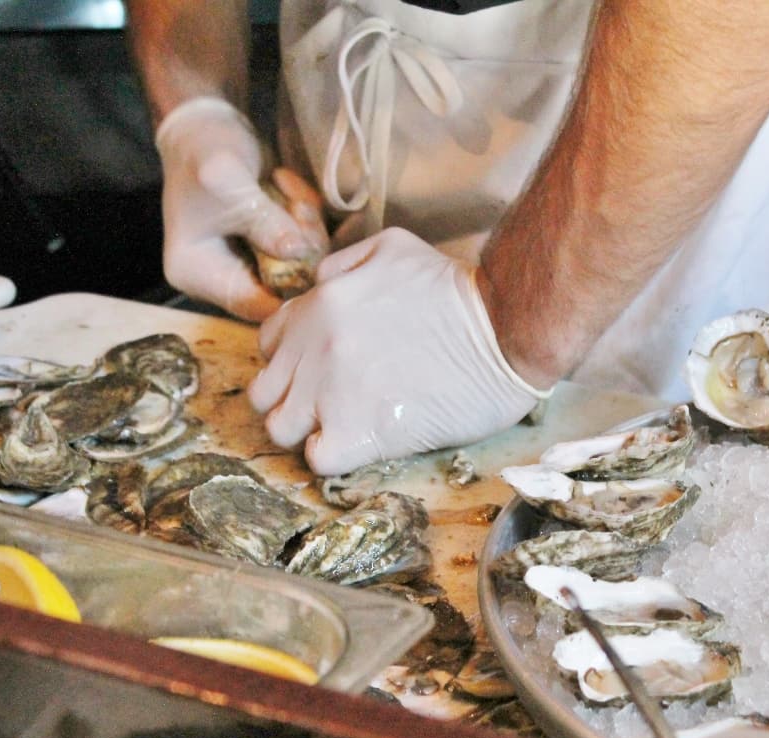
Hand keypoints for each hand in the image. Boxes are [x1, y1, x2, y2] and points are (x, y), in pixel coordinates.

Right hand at [154, 98, 327, 320]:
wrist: (208, 123)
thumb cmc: (204, 152)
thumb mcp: (228, 182)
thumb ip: (263, 221)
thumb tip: (298, 253)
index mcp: (197, 274)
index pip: (253, 305)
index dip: (288, 290)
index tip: (311, 257)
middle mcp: (224, 276)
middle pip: (283, 288)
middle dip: (300, 249)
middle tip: (296, 208)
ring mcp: (250, 261)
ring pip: (301, 265)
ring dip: (306, 226)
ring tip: (287, 189)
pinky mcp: (271, 244)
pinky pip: (305, 244)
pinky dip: (305, 215)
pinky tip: (286, 184)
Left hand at [248, 228, 549, 475]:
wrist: (504, 330)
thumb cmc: (457, 288)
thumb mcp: (393, 246)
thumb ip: (343, 263)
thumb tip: (318, 284)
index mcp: (317, 307)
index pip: (269, 344)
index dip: (293, 360)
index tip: (324, 369)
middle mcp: (313, 351)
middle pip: (265, 391)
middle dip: (290, 398)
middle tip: (330, 403)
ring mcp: (330, 395)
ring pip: (279, 428)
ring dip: (306, 430)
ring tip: (343, 427)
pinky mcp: (360, 434)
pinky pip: (317, 459)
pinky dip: (332, 456)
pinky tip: (361, 443)